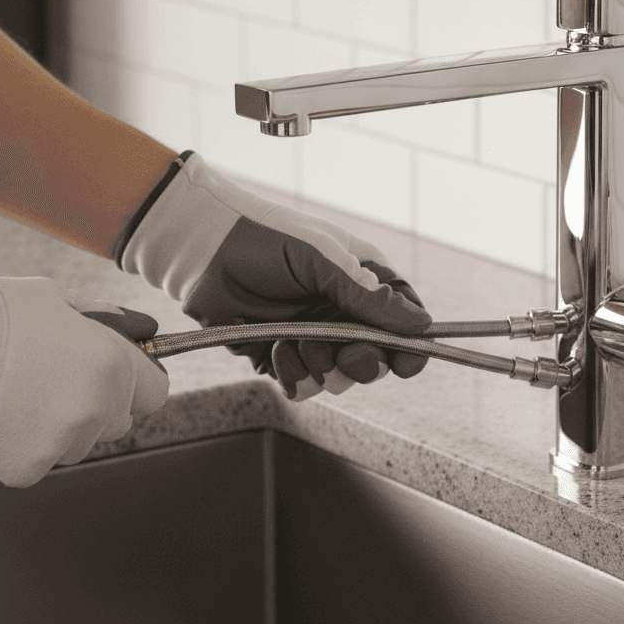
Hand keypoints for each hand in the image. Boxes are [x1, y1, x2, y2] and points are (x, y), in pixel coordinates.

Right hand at [0, 278, 168, 486]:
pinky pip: (40, 464)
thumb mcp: (52, 301)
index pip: (155, 392)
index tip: (118, 380)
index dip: (135, 385)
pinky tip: (4, 420)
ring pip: (79, 445)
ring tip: (21, 398)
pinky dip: (24, 450)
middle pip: (118, 422)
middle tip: (55, 385)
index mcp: (112, 363)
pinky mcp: (28, 467)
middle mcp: (97, 405)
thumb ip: (103, 320)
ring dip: (61, 430)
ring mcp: (63, 440)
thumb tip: (141, 328)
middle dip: (97, 407)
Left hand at [116, 153, 431, 400]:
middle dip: (362, 362)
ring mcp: (314, 336)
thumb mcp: (323, 259)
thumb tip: (420, 325)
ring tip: (294, 340)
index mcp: (364, 282)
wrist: (202, 251)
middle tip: (346, 354)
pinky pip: (303, 385)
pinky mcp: (282, 356)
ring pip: (339, 378)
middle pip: (376, 358)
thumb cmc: (266, 238)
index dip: (409, 346)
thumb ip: (368, 296)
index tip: (405, 362)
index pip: (404, 321)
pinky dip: (293, 374)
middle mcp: (344, 312)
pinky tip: (277, 348)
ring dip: (320, 364)